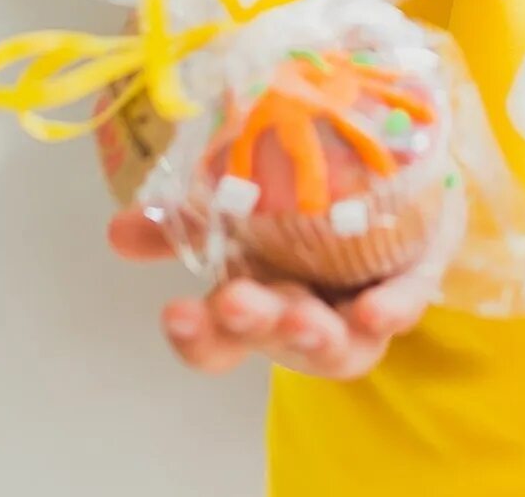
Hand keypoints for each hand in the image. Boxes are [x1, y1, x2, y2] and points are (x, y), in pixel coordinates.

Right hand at [108, 206, 444, 380]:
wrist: (390, 181)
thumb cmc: (297, 211)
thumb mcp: (232, 209)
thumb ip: (180, 222)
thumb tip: (116, 229)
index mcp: (254, 304)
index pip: (216, 341)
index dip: (196, 337)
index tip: (174, 312)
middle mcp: (302, 319)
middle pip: (273, 337)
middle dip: (253, 323)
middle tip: (234, 301)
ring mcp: (356, 311)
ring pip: (336, 343)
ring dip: (313, 333)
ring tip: (299, 315)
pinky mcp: (408, 286)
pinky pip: (403, 306)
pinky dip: (390, 310)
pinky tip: (377, 309)